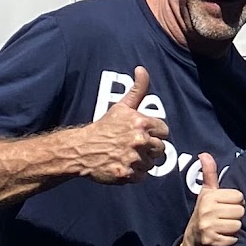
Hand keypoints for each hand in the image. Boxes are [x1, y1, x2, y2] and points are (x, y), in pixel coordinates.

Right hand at [74, 66, 167, 182]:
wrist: (81, 149)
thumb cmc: (104, 127)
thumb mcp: (122, 106)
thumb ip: (138, 88)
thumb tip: (141, 69)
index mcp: (141, 123)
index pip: (164, 131)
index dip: (155, 134)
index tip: (143, 135)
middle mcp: (139, 141)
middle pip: (161, 149)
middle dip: (150, 148)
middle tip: (135, 147)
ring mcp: (132, 159)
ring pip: (152, 163)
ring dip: (142, 162)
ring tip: (127, 155)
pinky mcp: (126, 174)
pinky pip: (141, 176)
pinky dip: (134, 174)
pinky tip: (123, 165)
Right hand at [180, 153, 243, 245]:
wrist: (193, 240)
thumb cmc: (204, 211)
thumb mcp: (207, 192)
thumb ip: (209, 173)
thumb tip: (204, 154)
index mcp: (208, 197)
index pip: (239, 196)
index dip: (235, 201)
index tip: (224, 205)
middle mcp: (207, 211)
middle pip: (240, 211)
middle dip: (235, 215)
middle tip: (223, 217)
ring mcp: (208, 227)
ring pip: (238, 225)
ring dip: (233, 228)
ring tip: (222, 227)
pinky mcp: (212, 242)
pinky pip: (234, 239)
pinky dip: (230, 240)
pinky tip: (220, 237)